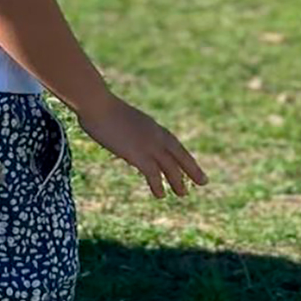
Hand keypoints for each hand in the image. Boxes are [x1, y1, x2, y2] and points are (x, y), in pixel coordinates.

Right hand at [77, 92, 207, 198]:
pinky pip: (154, 175)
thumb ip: (125, 127)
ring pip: (171, 168)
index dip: (183, 156)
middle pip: (180, 156)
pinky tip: (161, 195)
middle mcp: (156, 136)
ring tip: (183, 194)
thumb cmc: (100, 106)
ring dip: (178, 182)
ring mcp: (149, 146)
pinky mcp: (139, 156)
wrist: (97, 105)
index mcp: (152, 126)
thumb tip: (117, 131)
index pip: (174, 144)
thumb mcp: (120, 117)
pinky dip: (158, 186)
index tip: (192, 165)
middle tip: (203, 181)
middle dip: (192, 170)